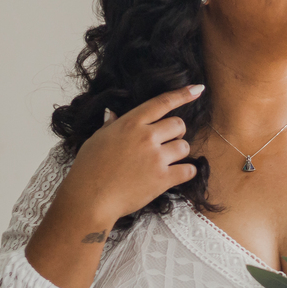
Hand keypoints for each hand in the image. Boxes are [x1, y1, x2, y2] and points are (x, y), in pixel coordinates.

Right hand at [60, 84, 204, 224]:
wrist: (90, 198)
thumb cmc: (88, 169)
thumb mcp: (96, 140)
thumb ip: (110, 125)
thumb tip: (112, 113)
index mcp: (130, 124)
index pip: (162, 103)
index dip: (182, 94)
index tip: (198, 89)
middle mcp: (146, 137)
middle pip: (178, 124)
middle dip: (176, 132)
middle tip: (166, 142)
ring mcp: (156, 157)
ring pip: (185, 146)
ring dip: (179, 153)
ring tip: (166, 161)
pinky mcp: (163, 178)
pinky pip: (189, 170)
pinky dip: (186, 172)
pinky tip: (177, 174)